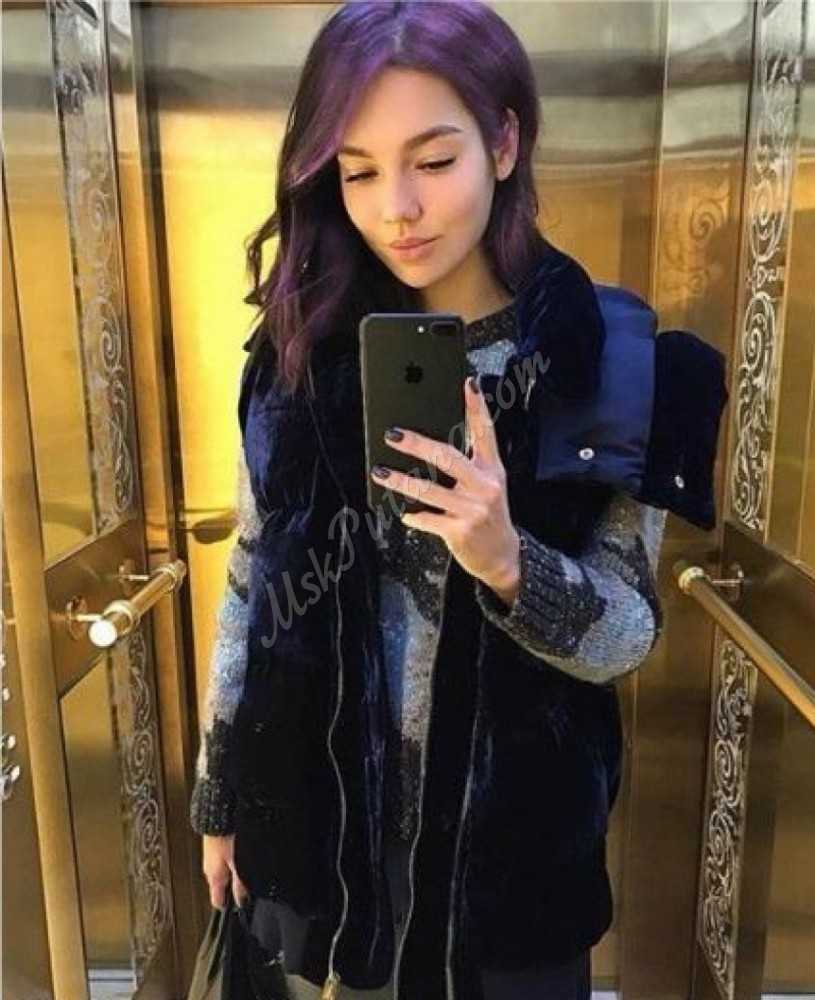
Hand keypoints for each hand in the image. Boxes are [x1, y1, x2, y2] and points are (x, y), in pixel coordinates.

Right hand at [202, 833, 249, 909]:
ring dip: (232, 870)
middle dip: (232, 887)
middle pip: (220, 886)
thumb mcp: (239, 864)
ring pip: (221, 871)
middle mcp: (208, 869)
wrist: (217, 814)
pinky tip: (238, 850)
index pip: (217, 901)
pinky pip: (221, 857)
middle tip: (247, 883)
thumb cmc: (226, 837)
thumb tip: (241, 901)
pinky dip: (230, 858)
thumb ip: (240, 884)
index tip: (238, 907)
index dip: (229, 907)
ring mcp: (209, 856)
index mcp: (213, 878)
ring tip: (246, 863)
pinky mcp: (212, 844)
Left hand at [371, 376, 519, 596]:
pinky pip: (428, 518)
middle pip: (448, 457)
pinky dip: (414, 515)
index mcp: (492, 469)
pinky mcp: (459, 531)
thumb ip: (469, 464)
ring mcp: (472, 509)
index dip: (478, 407)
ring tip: (381, 472)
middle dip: (417, 444)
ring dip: (401, 481)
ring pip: (429, 490)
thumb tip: (432, 443)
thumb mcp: (489, 485)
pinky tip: (405, 512)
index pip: (486, 432)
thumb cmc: (489, 514)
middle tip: (392, 434)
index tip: (469, 384)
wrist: (502, 556)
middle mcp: (485, 486)